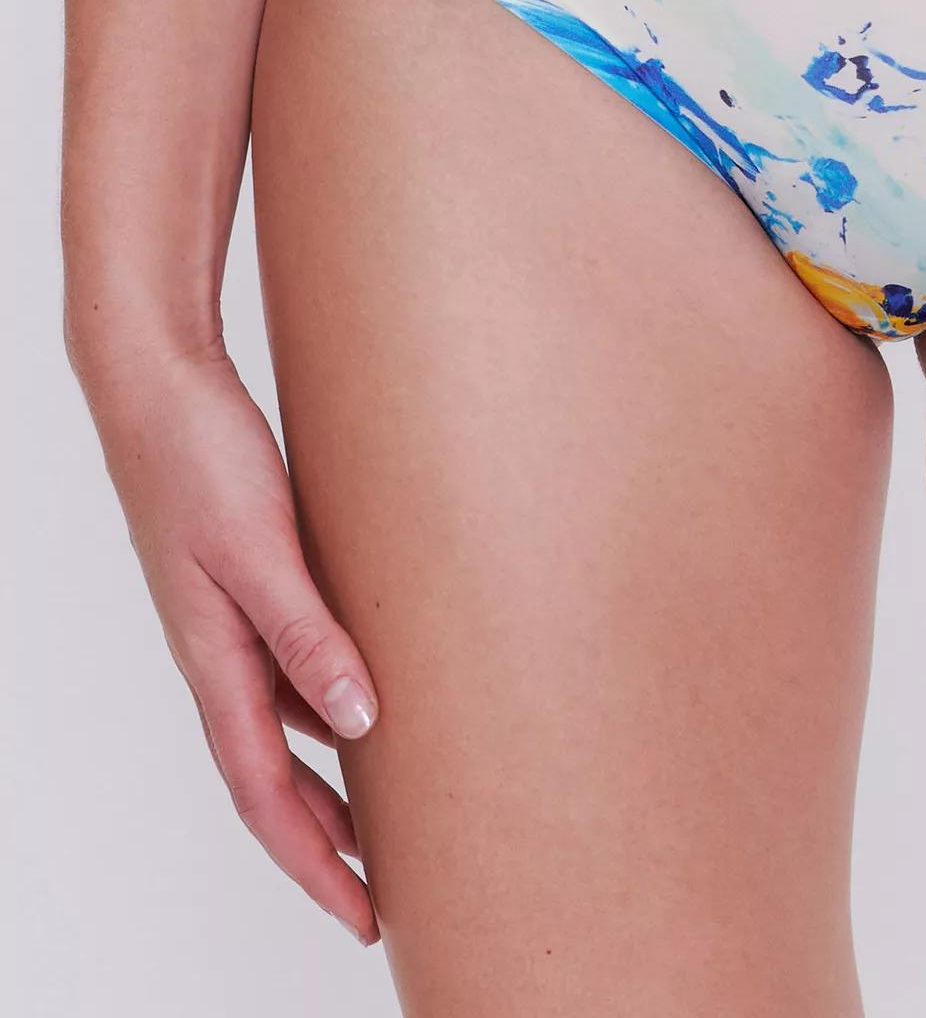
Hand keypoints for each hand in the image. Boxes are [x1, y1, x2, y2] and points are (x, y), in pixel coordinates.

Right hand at [76, 336, 379, 941]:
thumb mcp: (260, 548)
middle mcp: (220, 653)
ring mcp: (231, 616)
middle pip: (273, 777)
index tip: (363, 917)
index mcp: (216, 662)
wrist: (158, 381)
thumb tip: (360, 724)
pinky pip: (295, 663)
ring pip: (286, 723)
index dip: (314, 862)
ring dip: (333, 776)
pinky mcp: (251, 574)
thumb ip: (306, 633)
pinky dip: (332, 699)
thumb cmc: (199, 458)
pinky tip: (373, 694)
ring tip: (394, 812)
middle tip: (384, 891)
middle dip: (325, 842)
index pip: (265, 795)